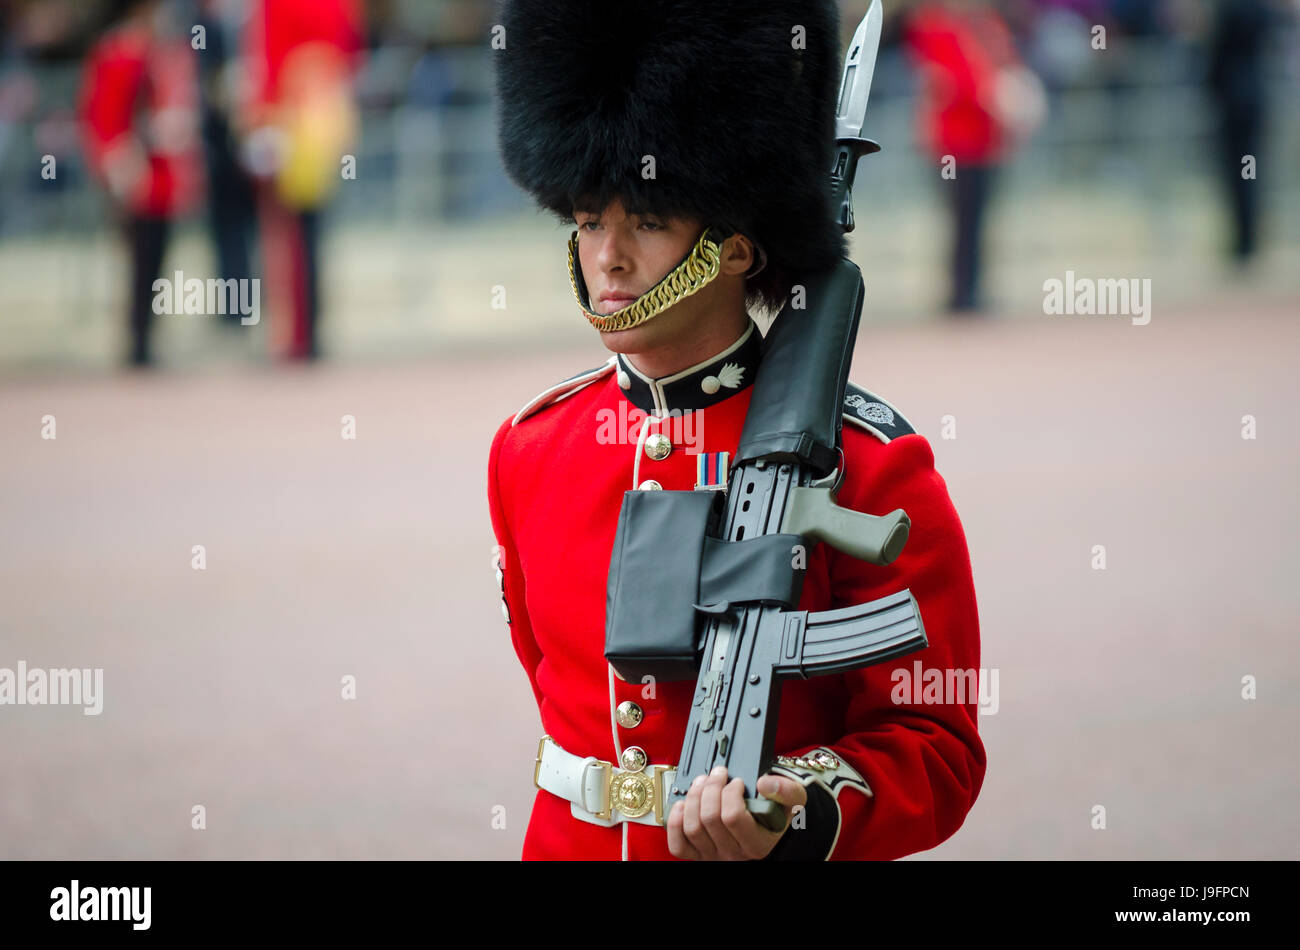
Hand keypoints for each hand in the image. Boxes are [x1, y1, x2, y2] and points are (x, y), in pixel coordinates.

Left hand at [667, 765, 806, 859]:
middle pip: (709, 819)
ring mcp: (713, 855)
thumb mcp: (792, 800)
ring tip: (702, 782)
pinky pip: (678, 845)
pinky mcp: (697, 854)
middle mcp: (734, 854)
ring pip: (692, 828)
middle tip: (717, 774)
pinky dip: (675, 822)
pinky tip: (683, 805)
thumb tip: (764, 784)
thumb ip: (786, 790)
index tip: (737, 781)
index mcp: (757, 843)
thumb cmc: (775, 813)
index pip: (733, 817)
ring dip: (693, 798)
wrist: (767, 826)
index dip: (730, 793)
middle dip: (710, 788)